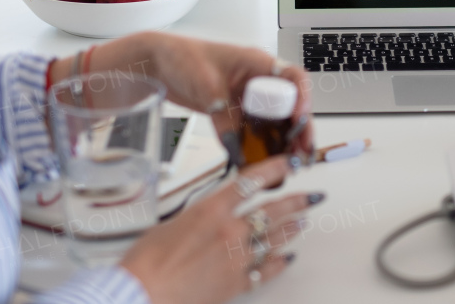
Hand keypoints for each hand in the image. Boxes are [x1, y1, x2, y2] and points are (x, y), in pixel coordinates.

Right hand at [120, 156, 319, 303]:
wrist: (141, 295)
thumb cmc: (146, 261)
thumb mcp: (172, 224)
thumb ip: (198, 217)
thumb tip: (207, 218)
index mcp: (211, 210)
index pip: (251, 181)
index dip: (276, 170)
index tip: (291, 164)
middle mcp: (229, 231)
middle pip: (273, 210)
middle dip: (297, 202)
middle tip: (313, 196)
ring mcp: (236, 258)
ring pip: (275, 239)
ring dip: (292, 229)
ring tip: (303, 221)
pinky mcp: (236, 283)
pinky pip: (266, 270)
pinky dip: (280, 263)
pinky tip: (288, 258)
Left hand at [137, 33, 313, 157]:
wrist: (156, 63)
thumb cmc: (181, 58)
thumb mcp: (206, 86)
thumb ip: (224, 116)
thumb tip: (236, 146)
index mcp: (257, 63)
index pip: (293, 78)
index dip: (302, 98)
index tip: (300, 120)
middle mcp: (257, 80)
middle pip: (289, 104)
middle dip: (299, 128)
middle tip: (302, 151)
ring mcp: (246, 97)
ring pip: (274, 120)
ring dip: (283, 140)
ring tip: (289, 162)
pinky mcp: (234, 111)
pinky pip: (252, 130)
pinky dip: (259, 146)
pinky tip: (262, 162)